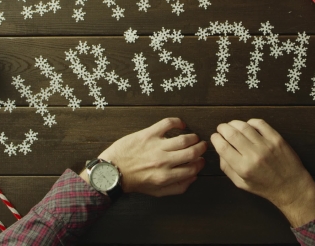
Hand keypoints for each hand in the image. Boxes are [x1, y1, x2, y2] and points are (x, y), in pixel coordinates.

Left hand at [81, 118, 206, 196]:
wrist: (112, 172)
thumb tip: (193, 177)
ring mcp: (156, 146)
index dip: (200, 164)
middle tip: (202, 146)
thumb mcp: (157, 192)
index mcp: (166, 176)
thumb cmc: (134, 182)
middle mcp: (163, 161)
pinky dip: (177, 122)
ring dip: (193, 138)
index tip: (201, 160)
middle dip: (201, 149)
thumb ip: (177, 187)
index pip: (192, 168)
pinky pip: (167, 124)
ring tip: (194, 138)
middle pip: (191, 152)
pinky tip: (181, 124)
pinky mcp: (148, 134)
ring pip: (183, 139)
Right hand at [211, 119, 314, 226]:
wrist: (291, 186)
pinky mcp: (277, 139)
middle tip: (221, 129)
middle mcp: (254, 155)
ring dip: (234, 123)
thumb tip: (220, 150)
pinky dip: (251, 122)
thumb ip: (227, 167)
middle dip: (222, 128)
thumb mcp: (241, 184)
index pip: (222, 147)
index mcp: (243, 168)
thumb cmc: (265, 187)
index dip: (215, 139)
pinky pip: (260, 124)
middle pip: (231, 133)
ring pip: (244, 126)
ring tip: (232, 125)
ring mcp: (266, 145)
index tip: (215, 137)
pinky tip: (248, 125)